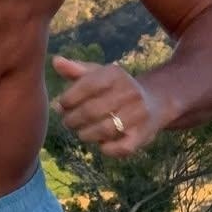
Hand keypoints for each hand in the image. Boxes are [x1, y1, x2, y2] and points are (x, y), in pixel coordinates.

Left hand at [50, 55, 166, 157]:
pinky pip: (121, 148)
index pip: (86, 86)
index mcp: (115, 74)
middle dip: (73, 119)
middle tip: (67, 122)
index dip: (68, 99)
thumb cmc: (116, 87)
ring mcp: (138, 114)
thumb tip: (56, 62)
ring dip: (85, 134)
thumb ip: (76, 70)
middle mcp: (130, 92)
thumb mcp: (98, 74)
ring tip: (80, 132)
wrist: (155, 101)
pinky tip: (101, 144)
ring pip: (104, 130)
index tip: (61, 105)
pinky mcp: (143, 135)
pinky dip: (107, 149)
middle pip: (91, 111)